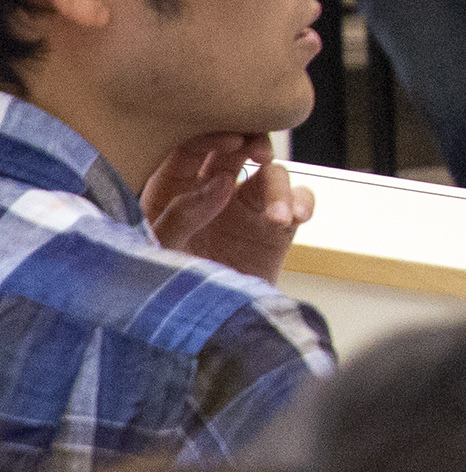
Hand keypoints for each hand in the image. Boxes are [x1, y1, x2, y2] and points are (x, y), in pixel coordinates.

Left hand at [143, 132, 312, 281]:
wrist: (198, 337)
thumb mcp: (158, 250)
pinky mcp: (275, 228)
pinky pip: (297, 199)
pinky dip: (302, 202)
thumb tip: (220, 181)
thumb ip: (181, 214)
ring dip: (280, 186)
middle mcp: (210, 192)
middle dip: (254, 141)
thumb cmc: (161, 295)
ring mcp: (245, 209)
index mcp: (172, 190)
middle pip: (238, 145)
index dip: (214, 133)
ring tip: (279, 217)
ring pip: (271, 172)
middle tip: (261, 153)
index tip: (231, 143)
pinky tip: (294, 218)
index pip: (192, 143)